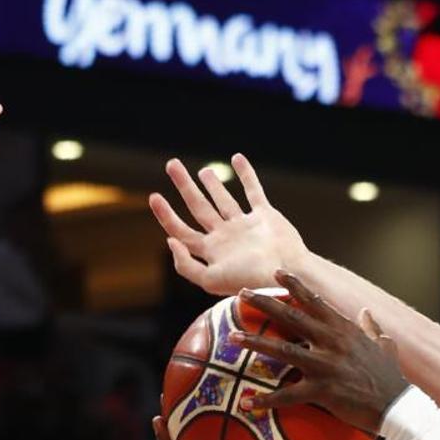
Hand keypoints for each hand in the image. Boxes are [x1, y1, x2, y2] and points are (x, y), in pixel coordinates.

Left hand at [149, 154, 308, 295]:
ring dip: (213, 184)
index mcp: (212, 252)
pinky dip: (246, 175)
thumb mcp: (210, 281)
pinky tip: (237, 158)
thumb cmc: (249, 280)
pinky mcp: (265, 216)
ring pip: (224, 200)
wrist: (285, 273)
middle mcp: (226, 237)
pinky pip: (253, 191)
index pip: (182, 231)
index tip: (154, 196)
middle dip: (185, 186)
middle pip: (199, 208)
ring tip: (203, 171)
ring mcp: (246, 226)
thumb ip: (186, 266)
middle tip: (172, 164)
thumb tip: (170, 241)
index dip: (166, 215)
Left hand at [231, 271, 408, 433]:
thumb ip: (372, 328)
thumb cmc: (389, 377)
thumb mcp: (384, 345)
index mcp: (344, 329)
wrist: (396, 406)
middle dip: (264, 304)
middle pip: (291, 317)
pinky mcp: (322, 390)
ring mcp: (325, 365)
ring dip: (256, 343)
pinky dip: (266, 399)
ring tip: (233, 337)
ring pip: (283, 350)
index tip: (276, 273)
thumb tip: (366, 312)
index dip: (294, 286)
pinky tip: (247, 403)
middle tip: (241, 294)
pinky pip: (288, 394)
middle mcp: (331, 342)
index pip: (315, 301)